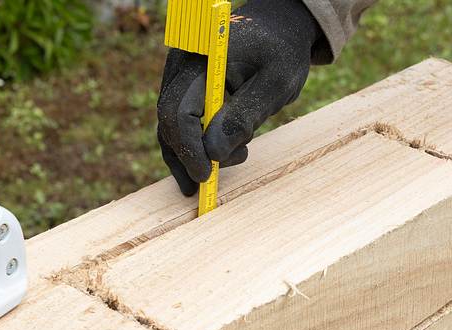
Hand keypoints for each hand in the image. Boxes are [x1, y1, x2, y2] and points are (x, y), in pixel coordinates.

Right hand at [157, 0, 321, 195]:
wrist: (279, 28)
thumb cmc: (282, 52)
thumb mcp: (275, 84)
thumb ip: (244, 116)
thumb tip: (213, 152)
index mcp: (202, 59)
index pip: (180, 111)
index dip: (190, 148)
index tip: (206, 175)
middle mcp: (181, 65)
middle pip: (169, 120)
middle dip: (189, 155)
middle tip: (213, 179)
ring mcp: (179, 75)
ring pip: (169, 125)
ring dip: (186, 155)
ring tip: (211, 176)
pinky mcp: (184, 87)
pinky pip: (177, 121)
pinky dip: (187, 146)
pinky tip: (200, 168)